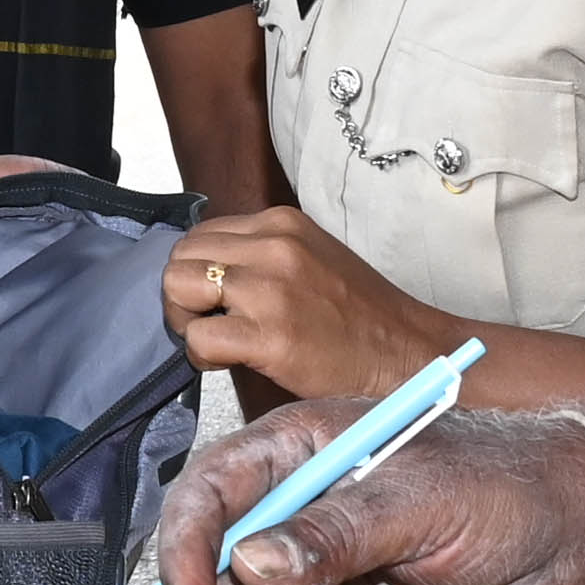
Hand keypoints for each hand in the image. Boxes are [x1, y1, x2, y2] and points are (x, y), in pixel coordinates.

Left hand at [159, 210, 442, 411]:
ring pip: (177, 289)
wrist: (406, 353)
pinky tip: (230, 360)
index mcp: (280, 223)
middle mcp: (272, 246)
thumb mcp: (310, 257)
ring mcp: (270, 289)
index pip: (200, 235)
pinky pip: (198, 337)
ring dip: (187, 321)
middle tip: (211, 323)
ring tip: (220, 339)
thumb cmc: (358, 315)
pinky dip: (202, 354)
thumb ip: (260, 253)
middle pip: (180, 257)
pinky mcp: (270, 334)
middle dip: (183, 295)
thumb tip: (205, 269)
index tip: (217, 300)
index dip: (198, 272)